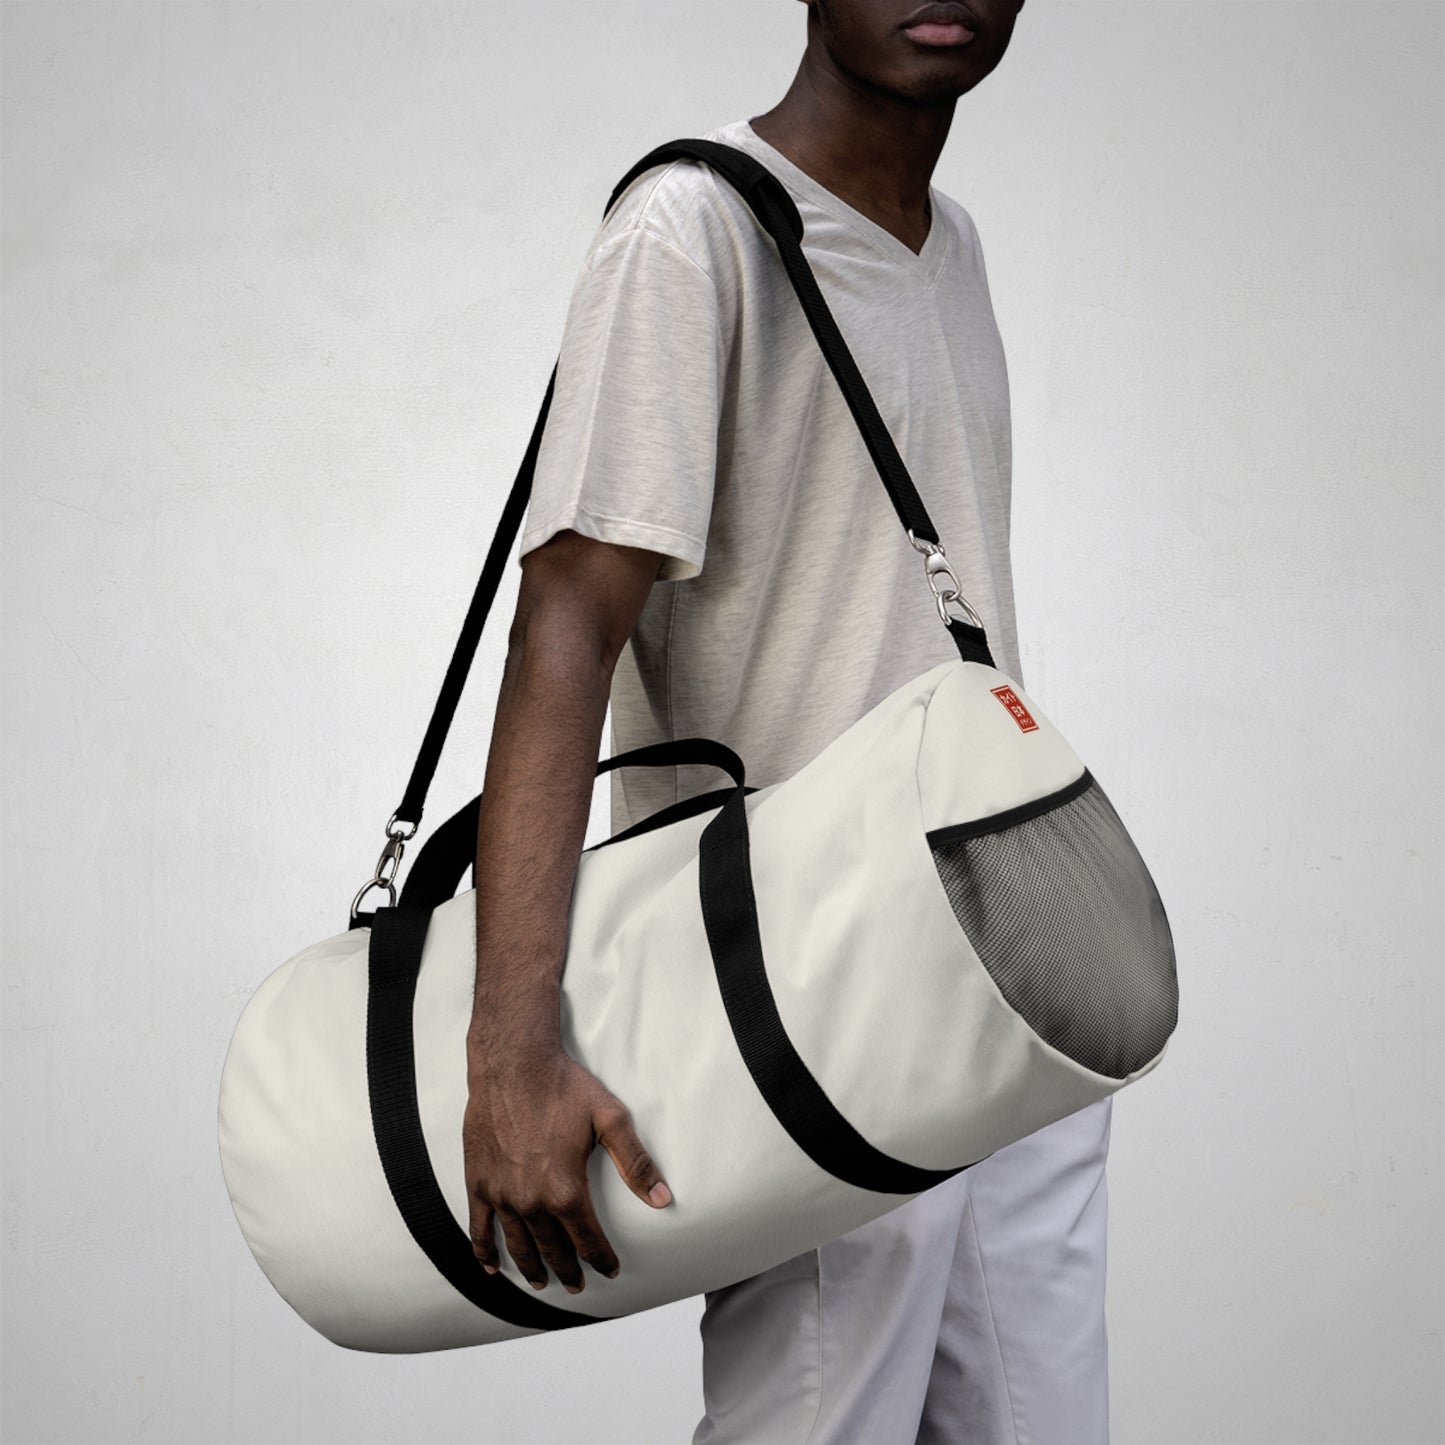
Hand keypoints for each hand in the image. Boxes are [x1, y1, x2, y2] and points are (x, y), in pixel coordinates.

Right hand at [463, 1043, 672, 1293]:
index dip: (601, 1259)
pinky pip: (479, 1229)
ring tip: (543, 1283)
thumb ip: (637, 1163)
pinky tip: (492, 1267)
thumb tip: (663, 1199)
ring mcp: (501, 1195)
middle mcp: (531, 1201)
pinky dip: (484, 1252)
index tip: (609, 1271)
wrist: (512, 1064)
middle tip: (577, 1285)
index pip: (588, 1239)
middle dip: (569, 1270)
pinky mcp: (477, 1183)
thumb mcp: (610, 1119)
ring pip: (519, 1246)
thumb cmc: (562, 1087)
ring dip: (533, 1268)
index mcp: (566, 1190)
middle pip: (553, 1250)